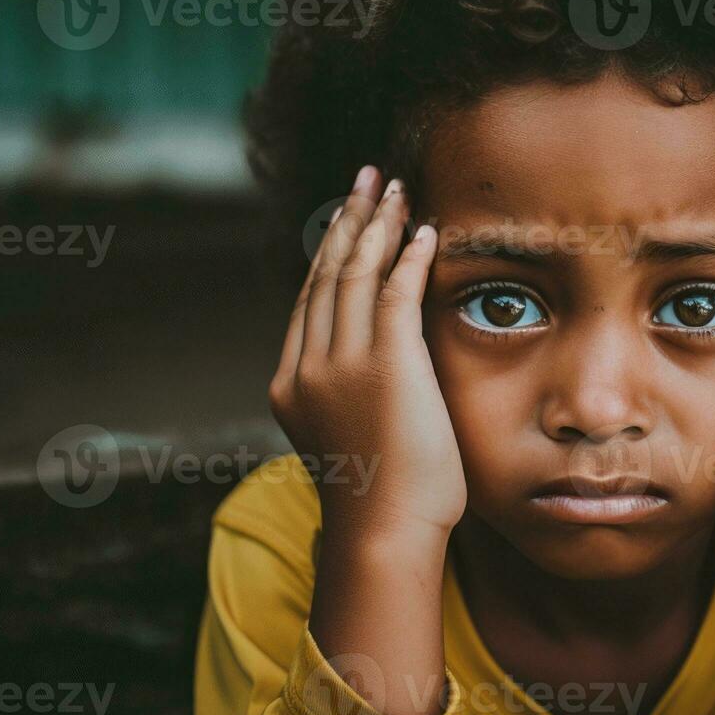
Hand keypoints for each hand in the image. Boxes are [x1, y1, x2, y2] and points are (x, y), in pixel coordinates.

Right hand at [268, 165, 464, 537]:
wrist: (383, 536)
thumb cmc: (381, 500)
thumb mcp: (347, 437)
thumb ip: (349, 394)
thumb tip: (375, 371)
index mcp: (292, 383)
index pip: (311, 301)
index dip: (331, 253)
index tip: (350, 219)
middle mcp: (308, 366)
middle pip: (327, 274)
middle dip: (350, 219)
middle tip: (368, 179)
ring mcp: (341, 363)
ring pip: (354, 273)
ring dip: (378, 224)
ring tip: (394, 188)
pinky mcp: (384, 364)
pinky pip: (393, 292)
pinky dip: (407, 257)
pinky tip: (422, 231)